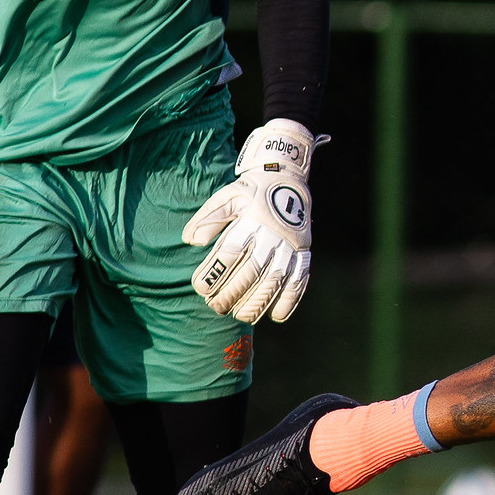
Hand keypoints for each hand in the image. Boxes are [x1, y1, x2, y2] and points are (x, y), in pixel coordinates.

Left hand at [184, 119, 322, 322]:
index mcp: (251, 219)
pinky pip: (300, 280)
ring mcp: (291, 244)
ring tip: (240, 316)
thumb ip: (208, 218)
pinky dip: (289, 301)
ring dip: (257, 302)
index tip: (200, 288)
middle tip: (216, 307)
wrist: (287, 178)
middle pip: (252, 270)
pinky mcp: (304, 252)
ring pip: (276, 280)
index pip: (230, 251)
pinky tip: (276, 316)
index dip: (214, 272)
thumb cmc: (251, 191)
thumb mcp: (226, 196)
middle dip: (232, 293)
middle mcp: (273, 233)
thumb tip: (189, 240)